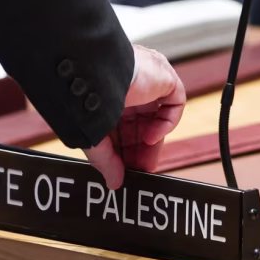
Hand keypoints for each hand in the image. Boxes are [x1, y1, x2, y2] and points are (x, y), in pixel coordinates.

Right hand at [83, 45, 185, 188]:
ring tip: (144, 162)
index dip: (126, 151)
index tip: (126, 171)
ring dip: (151, 143)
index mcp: (108, 96)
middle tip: (138, 172)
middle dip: (139, 152)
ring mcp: (147, 81)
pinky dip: (166, 123)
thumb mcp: (94, 138)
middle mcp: (129, 88)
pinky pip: (175, 103)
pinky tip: (151, 136)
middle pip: (141, 127)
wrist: (92, 75)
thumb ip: (106, 162)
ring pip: (157, 118)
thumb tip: (114, 184)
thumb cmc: (84, 97)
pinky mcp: (164, 77)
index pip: (123, 128)